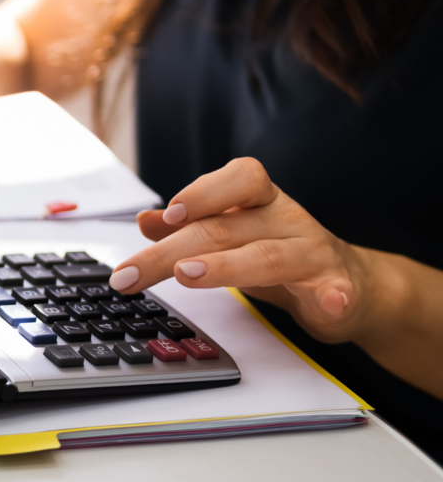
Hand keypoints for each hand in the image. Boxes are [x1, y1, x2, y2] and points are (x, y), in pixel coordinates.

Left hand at [108, 157, 378, 344]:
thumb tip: (144, 220)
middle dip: (172, 251)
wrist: (349, 283)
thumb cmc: (278, 251)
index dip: (202, 192)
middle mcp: (284, 219)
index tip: (169, 213)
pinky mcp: (336, 288)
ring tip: (189, 275)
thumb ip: (189, 228)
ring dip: (227, 266)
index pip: (238, 178)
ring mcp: (312, 252)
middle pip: (225, 229)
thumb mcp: (232, 234)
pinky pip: (336, 290)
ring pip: (269, 256)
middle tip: (133, 272)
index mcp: (259, 201)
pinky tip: (328, 303)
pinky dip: (333, 296)